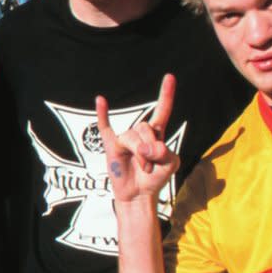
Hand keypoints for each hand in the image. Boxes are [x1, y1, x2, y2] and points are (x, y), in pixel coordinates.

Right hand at [98, 74, 179, 204]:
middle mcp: (140, 132)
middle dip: (150, 147)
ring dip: (139, 154)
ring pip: (130, 136)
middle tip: (151, 166)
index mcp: (157, 133)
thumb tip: (145, 148)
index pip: (162, 110)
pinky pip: (105, 127)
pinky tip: (101, 100)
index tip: (170, 77)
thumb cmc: (156, 178)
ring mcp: (125, 139)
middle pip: (144, 127)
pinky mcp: (112, 146)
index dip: (166, 94)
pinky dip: (102, 113)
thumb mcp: (170, 165)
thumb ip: (164, 153)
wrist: (139, 195)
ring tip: (142, 167)